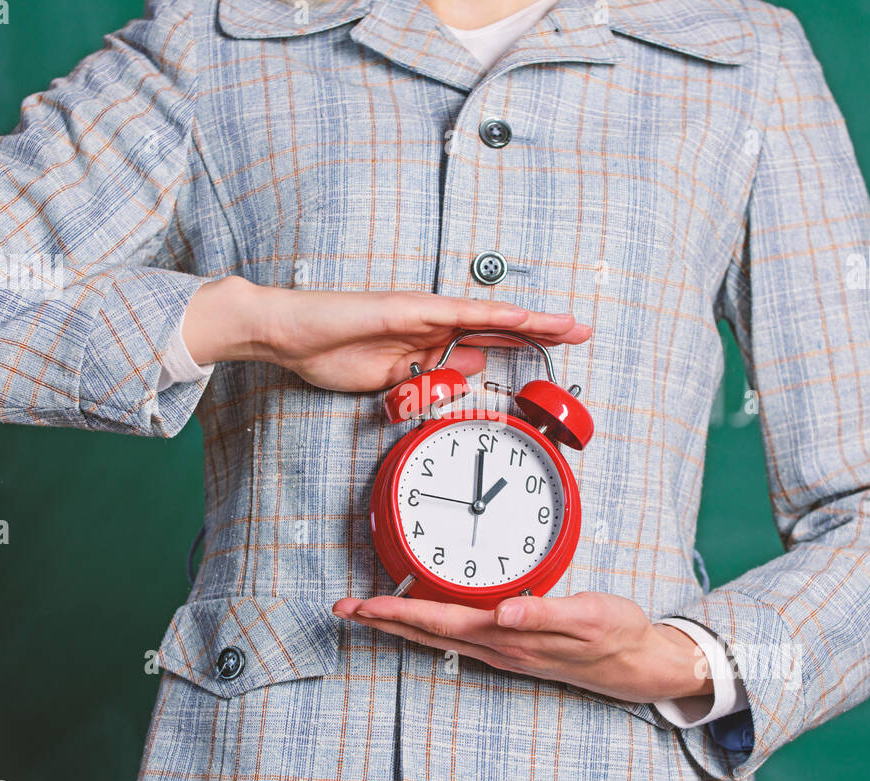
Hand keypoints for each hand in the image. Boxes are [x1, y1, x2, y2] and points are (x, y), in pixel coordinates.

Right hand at [181, 276, 590, 391]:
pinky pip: (452, 313)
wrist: (288, 335)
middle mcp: (430, 321)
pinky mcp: (403, 310)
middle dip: (540, 329)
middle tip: (581, 331)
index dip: (524, 342)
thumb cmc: (330, 353)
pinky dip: (486, 314)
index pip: (486, 340)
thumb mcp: (392, 380)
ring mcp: (419, 313)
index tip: (557, 349)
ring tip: (565, 325)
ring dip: (526, 320)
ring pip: (484, 315)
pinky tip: (514, 316)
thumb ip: (429, 376)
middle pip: (496, 323)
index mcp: (428, 339)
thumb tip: (467, 370)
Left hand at [332, 591, 713, 703]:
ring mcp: (503, 649)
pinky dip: (430, 625)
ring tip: (369, 612)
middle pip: (427, 632)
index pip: (438, 622)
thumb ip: (545, 613)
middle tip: (343, 607)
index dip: (396, 613)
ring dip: (401, 623)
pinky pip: (458, 636)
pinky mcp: (512, 644)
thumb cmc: (615, 634)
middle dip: (383, 620)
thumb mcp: (589, 616)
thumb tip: (502, 612)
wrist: (638, 662)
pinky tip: (423, 619)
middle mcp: (498, 646)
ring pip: (439, 636)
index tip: (361, 605)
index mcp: (508, 635)